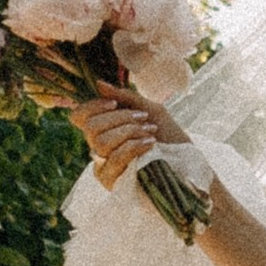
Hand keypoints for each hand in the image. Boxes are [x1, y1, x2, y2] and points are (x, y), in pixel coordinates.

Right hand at [69, 91, 188, 191]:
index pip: (79, 117)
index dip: (91, 107)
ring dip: (129, 132)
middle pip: (90, 128)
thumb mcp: (150, 110)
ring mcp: (103, 166)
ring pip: (101, 142)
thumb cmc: (168, 136)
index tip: (114, 103)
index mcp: (104, 129)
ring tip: (150, 133)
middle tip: (143, 119)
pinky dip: (134, 146)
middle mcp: (98, 148)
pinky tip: (150, 144)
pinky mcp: (112, 181)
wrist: (187, 162)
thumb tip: (99, 84)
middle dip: (120, 119)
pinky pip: (114, 158)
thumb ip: (125, 98)